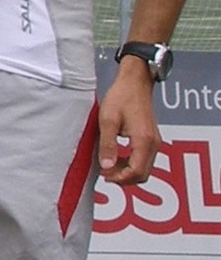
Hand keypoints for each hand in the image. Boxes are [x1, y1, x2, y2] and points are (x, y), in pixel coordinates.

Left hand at [97, 66, 160, 183]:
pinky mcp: (152, 138)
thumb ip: (108, 145)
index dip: (119, 178)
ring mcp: (155, 141)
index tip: (104, 173)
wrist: (135, 81)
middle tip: (105, 172)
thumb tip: (106, 166)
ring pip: (144, 169)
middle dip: (124, 178)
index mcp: (144, 140)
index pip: (136, 172)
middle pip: (143, 174)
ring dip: (127, 172)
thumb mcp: (108, 120)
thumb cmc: (122, 97)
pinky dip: (132, 164)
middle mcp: (153, 143)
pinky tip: (117, 157)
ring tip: (109, 165)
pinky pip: (144, 160)